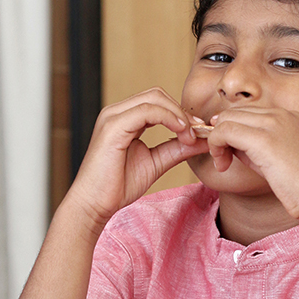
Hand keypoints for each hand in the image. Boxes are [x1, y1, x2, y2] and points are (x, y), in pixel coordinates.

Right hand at [68, 88, 206, 232]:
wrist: (94, 204)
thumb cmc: (118, 186)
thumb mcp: (156, 162)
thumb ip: (177, 149)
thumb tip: (203, 141)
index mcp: (124, 118)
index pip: (157, 101)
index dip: (181, 113)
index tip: (200, 131)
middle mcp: (117, 112)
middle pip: (157, 95)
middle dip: (182, 111)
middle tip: (198, 133)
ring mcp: (113, 117)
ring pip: (154, 98)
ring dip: (178, 115)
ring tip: (190, 136)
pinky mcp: (113, 126)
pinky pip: (147, 111)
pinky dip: (168, 118)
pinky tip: (180, 133)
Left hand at [204, 105, 298, 222]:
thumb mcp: (276, 158)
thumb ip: (255, 145)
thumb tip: (228, 141)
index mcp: (290, 116)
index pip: (248, 112)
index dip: (232, 130)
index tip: (229, 152)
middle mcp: (282, 114)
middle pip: (235, 112)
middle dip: (221, 134)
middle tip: (223, 160)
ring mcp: (274, 123)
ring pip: (227, 119)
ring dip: (217, 141)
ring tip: (223, 163)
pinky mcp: (264, 139)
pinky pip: (225, 131)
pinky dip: (216, 145)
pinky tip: (223, 165)